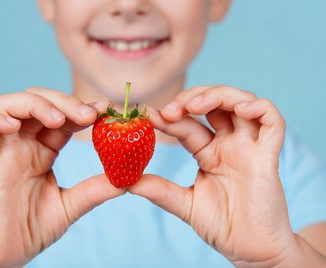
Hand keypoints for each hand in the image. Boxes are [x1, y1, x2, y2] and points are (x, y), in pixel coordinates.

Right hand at [0, 88, 124, 266]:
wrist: (6, 256)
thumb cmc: (34, 229)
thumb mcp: (71, 205)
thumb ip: (95, 189)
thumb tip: (127, 179)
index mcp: (42, 151)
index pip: (62, 118)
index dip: (81, 109)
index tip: (106, 108)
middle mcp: (22, 144)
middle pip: (37, 102)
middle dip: (63, 101)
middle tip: (88, 114)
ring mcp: (2, 151)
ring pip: (7, 105)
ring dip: (35, 104)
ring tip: (57, 119)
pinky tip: (15, 127)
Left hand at [130, 86, 294, 265]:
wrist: (249, 250)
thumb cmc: (221, 226)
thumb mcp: (184, 203)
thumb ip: (158, 189)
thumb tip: (126, 181)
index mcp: (210, 152)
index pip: (187, 125)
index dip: (168, 117)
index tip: (145, 115)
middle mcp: (229, 144)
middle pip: (214, 104)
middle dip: (191, 98)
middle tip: (170, 110)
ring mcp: (250, 147)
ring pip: (241, 102)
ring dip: (217, 95)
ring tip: (194, 106)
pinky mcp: (269, 155)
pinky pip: (272, 120)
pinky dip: (257, 108)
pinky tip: (238, 110)